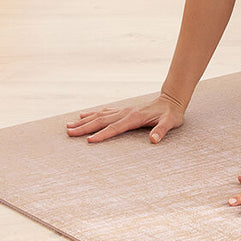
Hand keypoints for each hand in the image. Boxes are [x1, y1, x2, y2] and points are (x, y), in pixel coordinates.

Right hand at [65, 93, 184, 143]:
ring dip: (84, 121)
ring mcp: (123, 110)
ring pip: (99, 115)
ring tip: (68, 126)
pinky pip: (104, 112)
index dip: (102, 135)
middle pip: (102, 121)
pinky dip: (92, 114)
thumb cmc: (171, 114)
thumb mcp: (170, 123)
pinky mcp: (123, 110)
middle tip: (68, 133)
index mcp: (134, 117)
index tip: (88, 141)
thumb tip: (154, 139)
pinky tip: (82, 116)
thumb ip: (162, 130)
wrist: (172, 100)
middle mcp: (125, 112)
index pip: (115, 128)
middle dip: (85, 128)